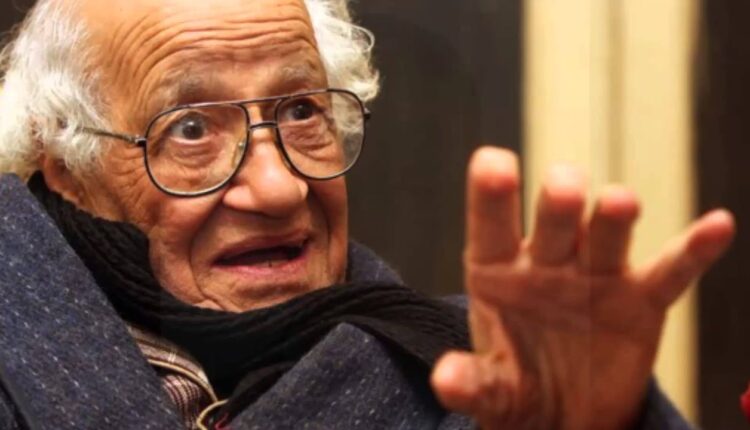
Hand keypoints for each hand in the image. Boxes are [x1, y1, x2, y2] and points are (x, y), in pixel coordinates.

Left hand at [430, 147, 734, 428]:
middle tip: (564, 188)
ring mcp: (595, 276)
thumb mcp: (492, 387)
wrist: (565, 414)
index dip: (492, 193)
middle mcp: (547, 261)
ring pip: (608, 233)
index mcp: (497, 271)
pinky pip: (670, 272)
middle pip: (555, 219)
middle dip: (560, 201)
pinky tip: (715, 226)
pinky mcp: (640, 300)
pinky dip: (693, 252)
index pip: (491, 222)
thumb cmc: (518, 384)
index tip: (494, 162)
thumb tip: (446, 380)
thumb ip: (473, 381)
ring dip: (614, 217)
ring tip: (618, 203)